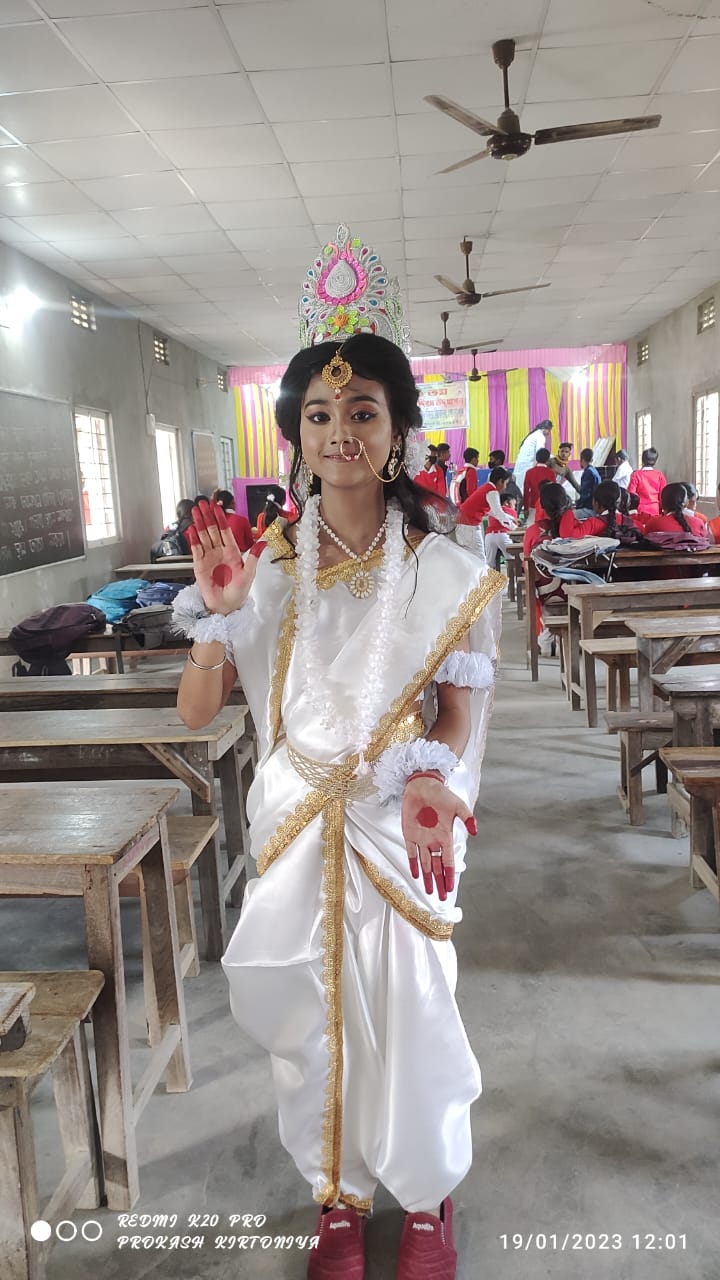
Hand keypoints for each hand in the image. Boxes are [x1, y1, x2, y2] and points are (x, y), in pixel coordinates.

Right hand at [188, 500, 260, 615]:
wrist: (226, 606)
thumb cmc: (239, 591)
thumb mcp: (249, 573)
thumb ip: (253, 557)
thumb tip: (263, 543)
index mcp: (232, 552)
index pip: (225, 531)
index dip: (221, 519)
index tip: (217, 508)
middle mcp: (219, 552)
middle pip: (212, 530)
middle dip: (208, 516)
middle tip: (202, 504)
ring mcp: (209, 557)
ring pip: (203, 536)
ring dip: (199, 524)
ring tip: (195, 511)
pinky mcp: (199, 565)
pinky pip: (196, 549)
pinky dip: (193, 540)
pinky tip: (191, 530)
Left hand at [401, 774, 476, 900]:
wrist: (422, 785)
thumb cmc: (441, 794)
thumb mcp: (457, 805)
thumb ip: (467, 818)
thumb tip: (475, 832)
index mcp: (445, 836)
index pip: (448, 861)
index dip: (449, 875)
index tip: (451, 888)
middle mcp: (433, 841)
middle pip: (437, 867)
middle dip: (439, 882)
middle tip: (442, 898)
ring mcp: (421, 839)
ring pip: (425, 863)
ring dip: (427, 877)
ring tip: (430, 892)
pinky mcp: (409, 834)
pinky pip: (411, 852)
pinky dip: (413, 864)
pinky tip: (415, 875)